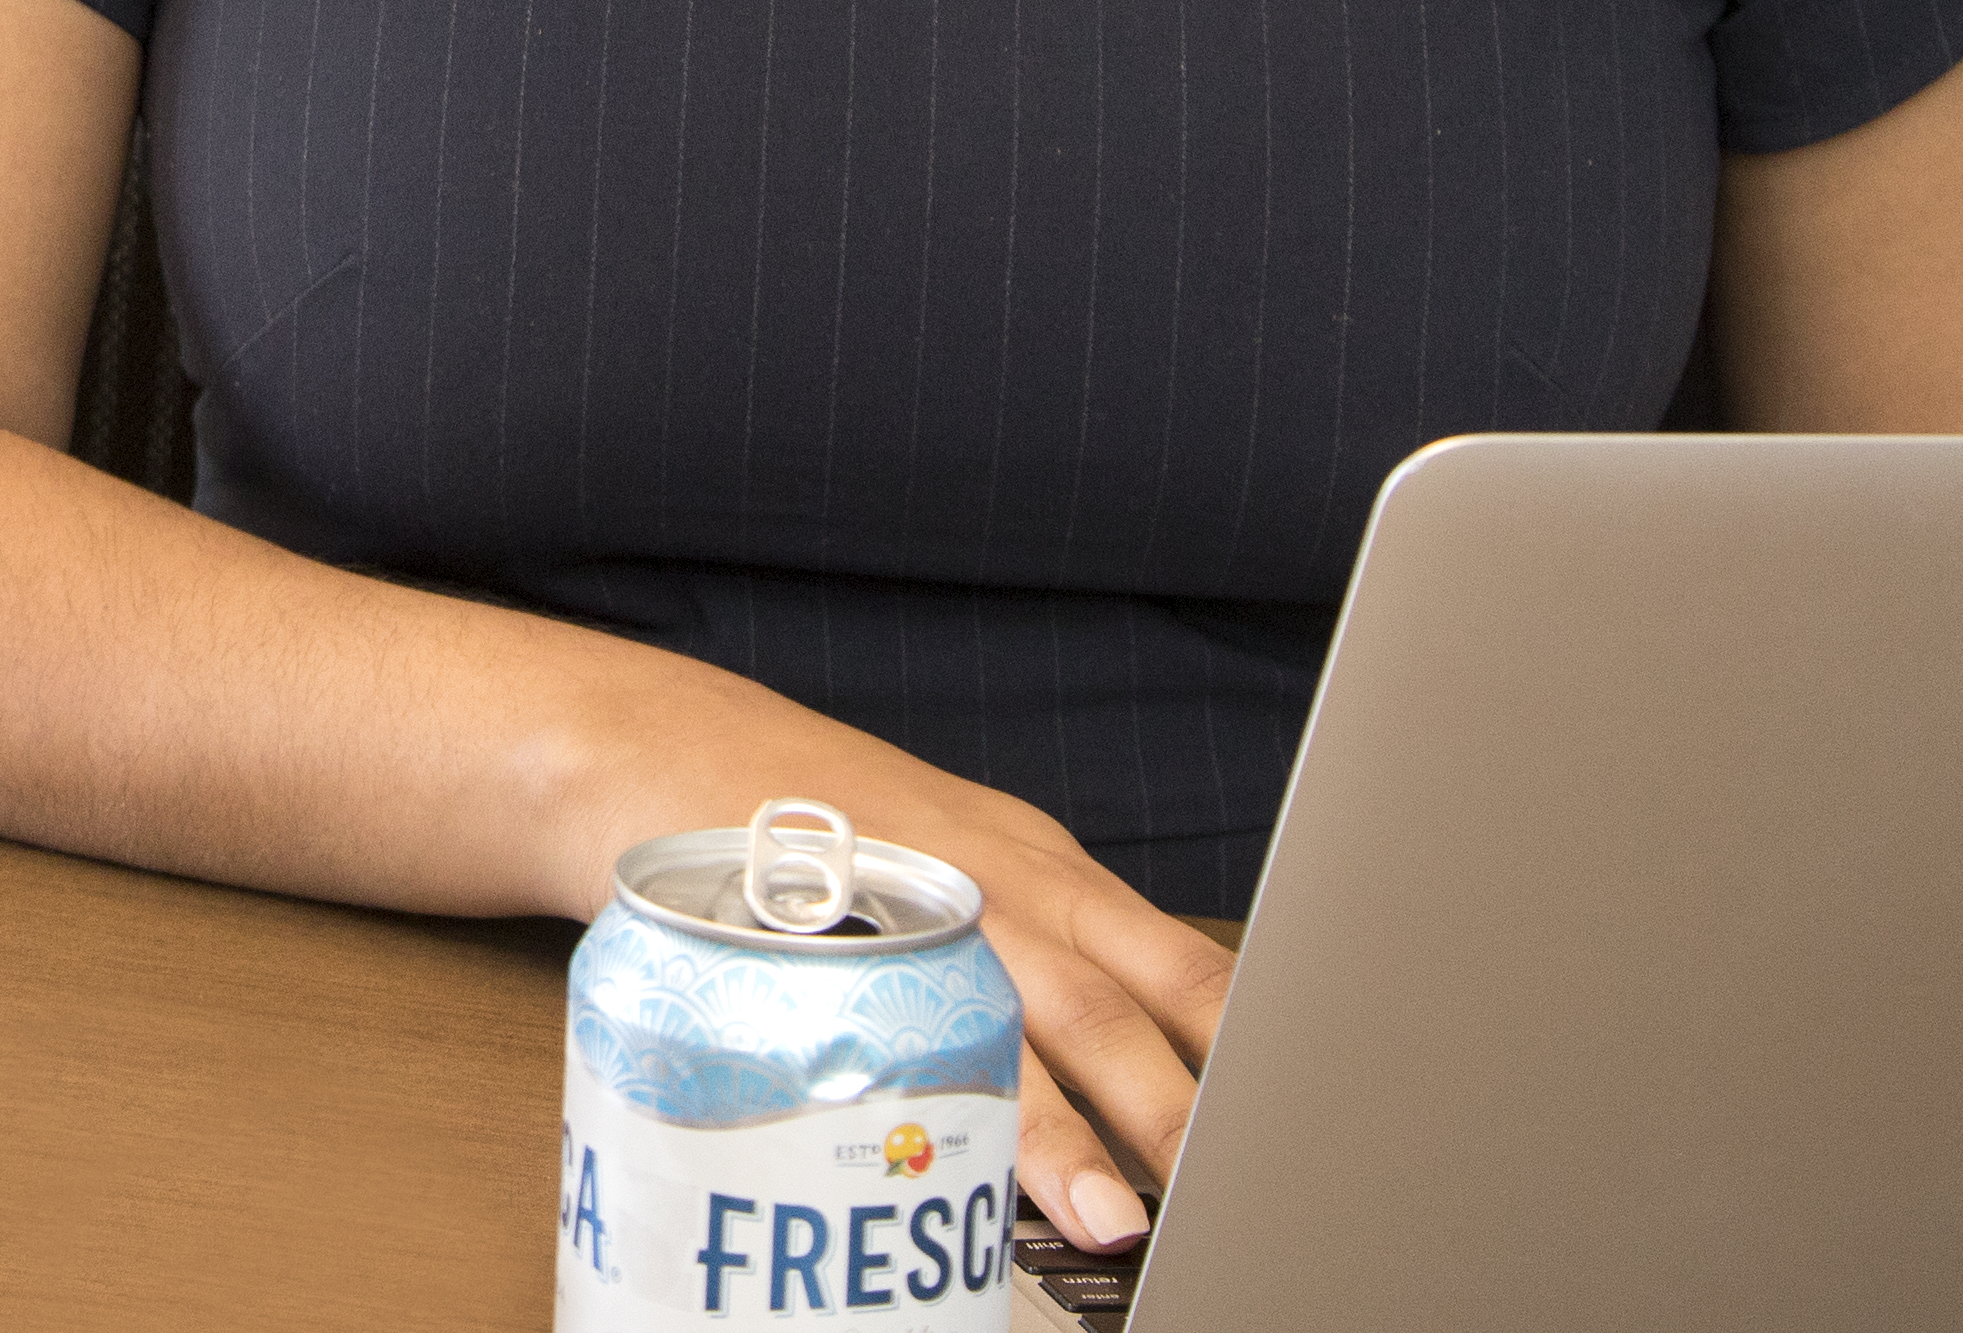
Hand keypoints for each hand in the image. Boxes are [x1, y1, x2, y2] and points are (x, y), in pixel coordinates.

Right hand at [583, 727, 1234, 1260]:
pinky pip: (897, 1046)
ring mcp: (908, 917)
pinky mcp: (822, 946)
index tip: (1303, 1121)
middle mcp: (993, 889)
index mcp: (1046, 869)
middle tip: (1236, 1190)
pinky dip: (939, 1119)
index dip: (1247, 1047)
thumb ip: (1059, 943)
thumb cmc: (831, 816)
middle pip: (1112, 1006)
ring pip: (1009, 1033)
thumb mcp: (971, 854)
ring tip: (1114, 1219)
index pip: (1181, 964)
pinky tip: (958, 1178)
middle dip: (1182, 1109)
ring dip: (1071, 1136)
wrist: (659, 744)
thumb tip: (1163, 1052)